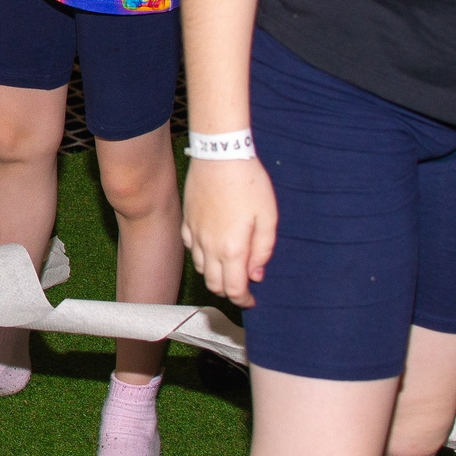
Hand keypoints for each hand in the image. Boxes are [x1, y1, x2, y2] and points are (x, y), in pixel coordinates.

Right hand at [182, 156, 277, 307]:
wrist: (220, 155)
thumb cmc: (249, 184)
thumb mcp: (268, 218)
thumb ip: (263, 250)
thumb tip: (257, 274)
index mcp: (232, 249)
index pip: (234, 289)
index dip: (244, 300)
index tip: (252, 300)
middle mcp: (210, 246)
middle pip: (215, 284)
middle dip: (229, 291)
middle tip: (243, 287)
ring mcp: (195, 234)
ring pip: (201, 269)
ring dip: (215, 275)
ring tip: (230, 266)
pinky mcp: (187, 221)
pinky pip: (191, 249)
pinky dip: (202, 256)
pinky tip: (212, 247)